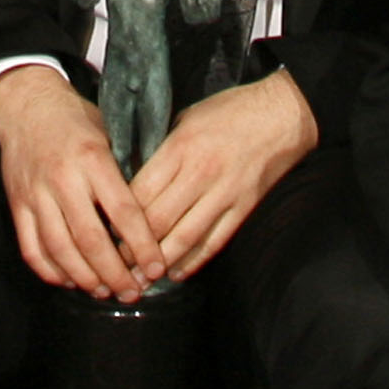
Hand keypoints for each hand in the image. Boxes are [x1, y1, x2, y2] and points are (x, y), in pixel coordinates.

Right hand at [0, 64, 163, 302]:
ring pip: (60, 249)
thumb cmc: (76, 119)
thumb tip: (156, 212)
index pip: (123, 211)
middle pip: (90, 239)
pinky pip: (32, 249)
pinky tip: (70, 280)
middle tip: (132, 292)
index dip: (142, 245)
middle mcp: (62, 178)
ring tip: (104, 292)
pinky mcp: (17, 204)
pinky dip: (52, 272)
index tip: (157, 268)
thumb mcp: (109, 132)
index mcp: (91, 157)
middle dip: (115, 273)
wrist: (26, 102)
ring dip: (85, 278)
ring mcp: (35, 193)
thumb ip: (127, 170)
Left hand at [129, 68, 317, 282]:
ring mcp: (224, 193)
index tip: (105, 229)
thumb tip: (136, 177)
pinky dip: (194, 261)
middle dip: (133, 246)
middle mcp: (200, 173)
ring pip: (184, 237)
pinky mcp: (243, 208)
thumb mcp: (188, 117)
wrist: (282, 114)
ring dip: (160, 263)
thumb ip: (164, 150)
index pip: (141, 190)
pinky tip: (177, 272)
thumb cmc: (232, 110)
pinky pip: (214, 241)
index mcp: (181, 147)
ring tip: (141, 279)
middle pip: (158, 219)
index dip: (120, 215)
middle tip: (115, 262)